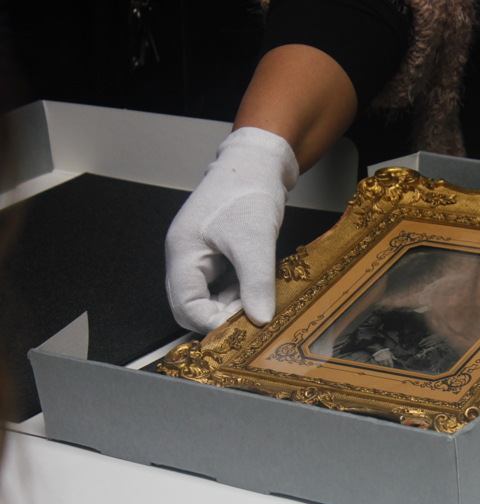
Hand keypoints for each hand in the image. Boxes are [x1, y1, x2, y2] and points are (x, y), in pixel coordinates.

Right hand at [165, 127, 298, 332]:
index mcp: (183, 252)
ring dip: (233, 305)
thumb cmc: (247, 191)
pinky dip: (240, 292)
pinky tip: (258, 287)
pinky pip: (224, 285)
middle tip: (253, 318)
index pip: (184, 306)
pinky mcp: (218, 255)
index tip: (243, 326)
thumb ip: (256, 284)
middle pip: (192, 306)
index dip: (212, 322)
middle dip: (222, 316)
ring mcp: (201, 256)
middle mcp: (186, 256)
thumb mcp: (256, 241)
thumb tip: (260, 319)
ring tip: (259, 300)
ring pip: (210, 297)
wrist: (259, 164)